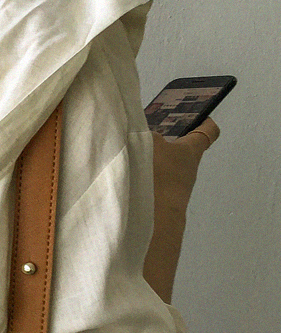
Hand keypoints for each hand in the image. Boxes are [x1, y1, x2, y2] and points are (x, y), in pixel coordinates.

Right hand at [143, 117, 219, 303]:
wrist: (153, 217)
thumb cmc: (159, 174)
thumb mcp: (149, 142)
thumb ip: (145, 135)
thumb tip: (141, 138)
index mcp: (191, 151)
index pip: (208, 132)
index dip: (205, 121)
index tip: (200, 115)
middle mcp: (187, 169)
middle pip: (182, 150)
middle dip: (168, 138)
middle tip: (149, 128)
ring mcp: (173, 187)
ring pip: (164, 167)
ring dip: (150, 159)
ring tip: (130, 150)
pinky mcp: (160, 201)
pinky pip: (151, 182)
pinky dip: (141, 176)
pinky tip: (124, 171)